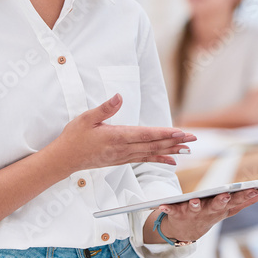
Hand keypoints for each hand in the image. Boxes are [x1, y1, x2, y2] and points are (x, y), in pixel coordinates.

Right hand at [50, 94, 195, 174]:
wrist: (64, 159)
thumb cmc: (74, 137)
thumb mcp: (86, 118)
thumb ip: (105, 108)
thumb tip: (118, 96)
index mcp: (116, 136)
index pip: (145, 135)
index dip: (164, 134)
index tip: (179, 132)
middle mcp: (122, 149)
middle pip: (153, 145)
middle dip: (174, 142)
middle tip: (192, 139)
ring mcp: (123, 156)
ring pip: (151, 153)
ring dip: (170, 151)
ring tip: (187, 149)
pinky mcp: (121, 160)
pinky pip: (144, 160)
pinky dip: (159, 160)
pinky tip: (171, 161)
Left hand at [151, 189, 257, 243]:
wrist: (186, 232)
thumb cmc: (211, 214)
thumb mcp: (231, 208)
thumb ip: (249, 200)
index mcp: (223, 208)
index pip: (237, 201)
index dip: (247, 195)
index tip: (257, 188)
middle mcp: (209, 211)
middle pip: (217, 206)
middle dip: (221, 201)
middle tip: (225, 195)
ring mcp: (193, 213)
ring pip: (195, 209)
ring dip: (195, 205)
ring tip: (194, 201)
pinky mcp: (178, 213)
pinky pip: (171, 211)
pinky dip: (167, 209)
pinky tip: (162, 206)